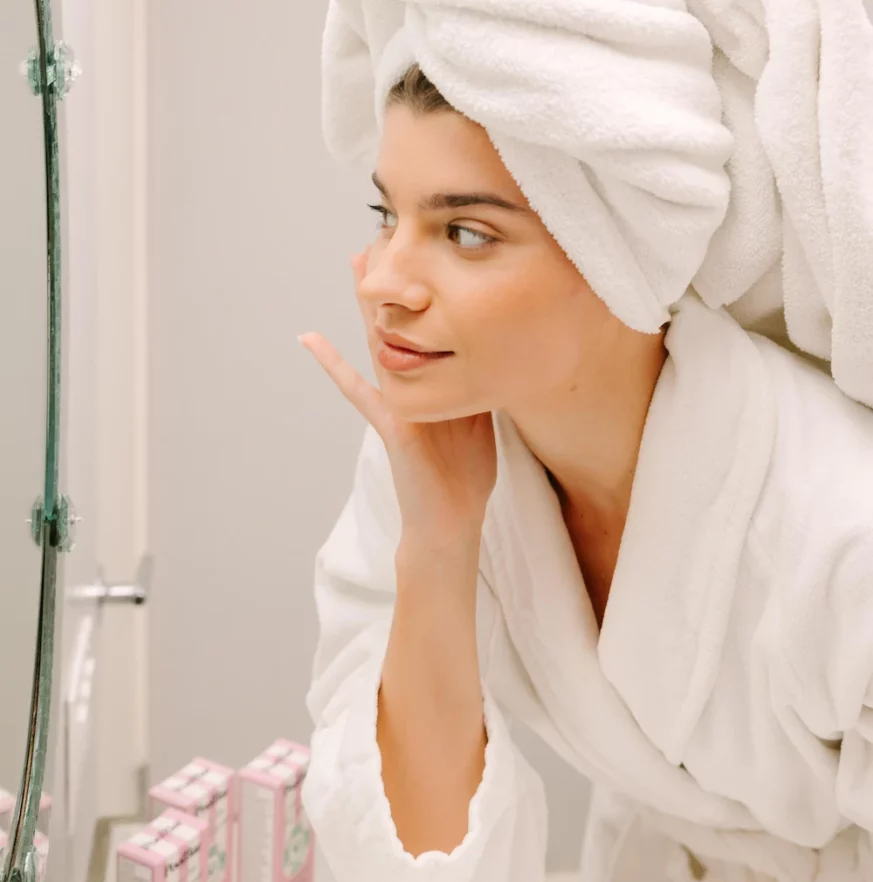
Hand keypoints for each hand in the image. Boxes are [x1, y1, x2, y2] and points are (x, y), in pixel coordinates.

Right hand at [299, 248, 496, 550]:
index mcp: (434, 382)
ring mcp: (396, 402)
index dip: (428, 290)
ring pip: (379, 341)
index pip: (429, 326)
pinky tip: (311, 338)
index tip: (429, 250)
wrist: (450, 521)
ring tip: (356, 260)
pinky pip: (359, 390)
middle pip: (401, 322)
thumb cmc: (463, 477)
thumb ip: (478, 387)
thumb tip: (497, 351)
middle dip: (394, 280)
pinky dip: (335, 365)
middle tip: (385, 232)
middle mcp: (411, 385)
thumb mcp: (480, 421)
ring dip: (366, 302)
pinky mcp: (391, 424)